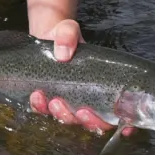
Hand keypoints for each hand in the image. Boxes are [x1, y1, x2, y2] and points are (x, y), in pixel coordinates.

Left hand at [28, 19, 134, 138]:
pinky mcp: (47, 100)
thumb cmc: (64, 35)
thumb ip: (68, 36)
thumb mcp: (69, 30)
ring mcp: (66, 102)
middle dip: (85, 121)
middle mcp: (86, 99)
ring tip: (54, 101)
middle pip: (92, 123)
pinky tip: (37, 95)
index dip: (117, 124)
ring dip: (62, 115)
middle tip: (79, 110)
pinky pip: (44, 111)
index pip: (115, 113)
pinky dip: (40, 107)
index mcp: (101, 87)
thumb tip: (63, 54)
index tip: (108, 120)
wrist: (44, 35)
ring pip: (68, 120)